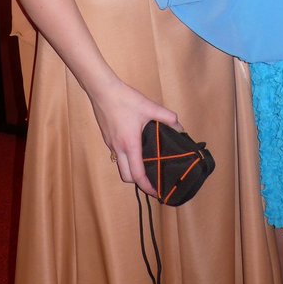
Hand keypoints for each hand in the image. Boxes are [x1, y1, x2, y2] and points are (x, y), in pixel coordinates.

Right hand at [89, 78, 182, 197]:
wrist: (102, 90)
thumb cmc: (125, 99)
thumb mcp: (149, 106)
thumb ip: (167, 117)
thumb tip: (179, 127)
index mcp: (130, 145)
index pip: (137, 175)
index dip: (147, 187)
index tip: (157, 192)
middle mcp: (118, 149)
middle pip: (126, 177)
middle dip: (138, 182)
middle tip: (152, 180)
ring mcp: (110, 144)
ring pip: (120, 166)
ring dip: (131, 171)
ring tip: (145, 165)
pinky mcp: (107, 138)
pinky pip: (117, 155)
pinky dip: (126, 159)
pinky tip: (135, 148)